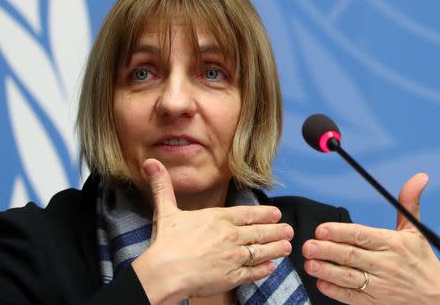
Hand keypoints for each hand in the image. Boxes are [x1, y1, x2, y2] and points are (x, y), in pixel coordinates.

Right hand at [131, 159, 292, 304]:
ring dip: (276, 249)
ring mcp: (233, 257)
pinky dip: (264, 270)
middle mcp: (230, 236)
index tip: (277, 214)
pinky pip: (252, 273)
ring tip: (287, 247)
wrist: (164, 273)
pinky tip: (271, 268)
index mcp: (218, 219)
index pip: (248, 214)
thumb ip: (162, 187)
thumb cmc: (165, 244)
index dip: (265, 214)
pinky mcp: (231, 277)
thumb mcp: (165, 210)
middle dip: (277, 231)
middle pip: (259, 232)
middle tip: (289, 230)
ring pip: (261, 251)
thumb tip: (150, 163)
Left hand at [302, 173, 439, 303]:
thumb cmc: (423, 262)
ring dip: (327, 271)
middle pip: (352, 256)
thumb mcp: (417, 231)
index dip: (341, 232)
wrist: (436, 299)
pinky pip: (352, 297)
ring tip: (310, 264)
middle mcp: (386, 264)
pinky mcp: (375, 303)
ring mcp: (380, 286)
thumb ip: (409, 203)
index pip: (363, 236)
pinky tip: (322, 283)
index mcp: (394, 244)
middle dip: (327, 250)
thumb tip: (419, 177)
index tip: (323, 229)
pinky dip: (336, 291)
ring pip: (349, 277)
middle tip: (308, 245)